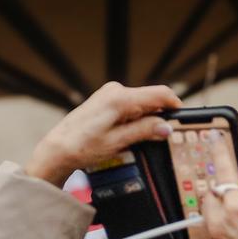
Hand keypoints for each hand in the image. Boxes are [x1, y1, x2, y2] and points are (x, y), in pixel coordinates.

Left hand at [25, 82, 182, 186]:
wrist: (57, 148)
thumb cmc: (82, 147)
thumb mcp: (117, 142)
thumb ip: (144, 131)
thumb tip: (167, 127)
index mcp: (121, 98)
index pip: (160, 94)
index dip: (174, 107)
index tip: (181, 121)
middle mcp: (116, 90)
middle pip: (151, 99)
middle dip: (158, 116)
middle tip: (158, 138)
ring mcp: (109, 93)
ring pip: (140, 103)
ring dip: (144, 119)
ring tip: (135, 139)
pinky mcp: (104, 99)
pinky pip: (128, 106)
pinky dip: (132, 118)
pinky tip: (124, 134)